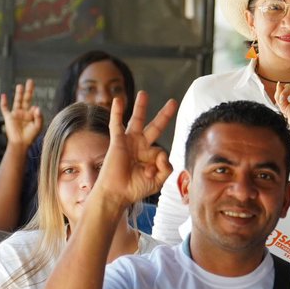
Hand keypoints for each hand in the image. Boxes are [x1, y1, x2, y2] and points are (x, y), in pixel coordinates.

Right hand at [0, 79, 43, 148]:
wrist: (20, 144)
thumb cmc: (30, 136)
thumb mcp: (38, 126)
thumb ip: (39, 116)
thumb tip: (36, 106)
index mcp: (31, 114)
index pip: (34, 107)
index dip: (35, 110)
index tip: (35, 112)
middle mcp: (23, 112)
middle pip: (26, 99)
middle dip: (28, 90)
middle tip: (30, 81)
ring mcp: (16, 114)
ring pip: (17, 101)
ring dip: (18, 93)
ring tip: (20, 85)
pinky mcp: (8, 117)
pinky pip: (5, 108)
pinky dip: (3, 102)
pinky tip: (4, 95)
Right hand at [95, 92, 176, 210]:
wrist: (116, 194)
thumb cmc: (134, 189)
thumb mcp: (157, 181)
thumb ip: (166, 167)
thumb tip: (164, 152)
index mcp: (149, 155)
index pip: (161, 151)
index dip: (159, 163)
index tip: (149, 174)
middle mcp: (140, 146)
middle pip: (154, 127)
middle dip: (164, 115)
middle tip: (173, 102)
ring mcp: (128, 142)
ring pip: (136, 121)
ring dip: (140, 107)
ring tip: (143, 94)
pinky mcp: (117, 141)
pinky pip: (116, 124)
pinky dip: (116, 112)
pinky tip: (118, 100)